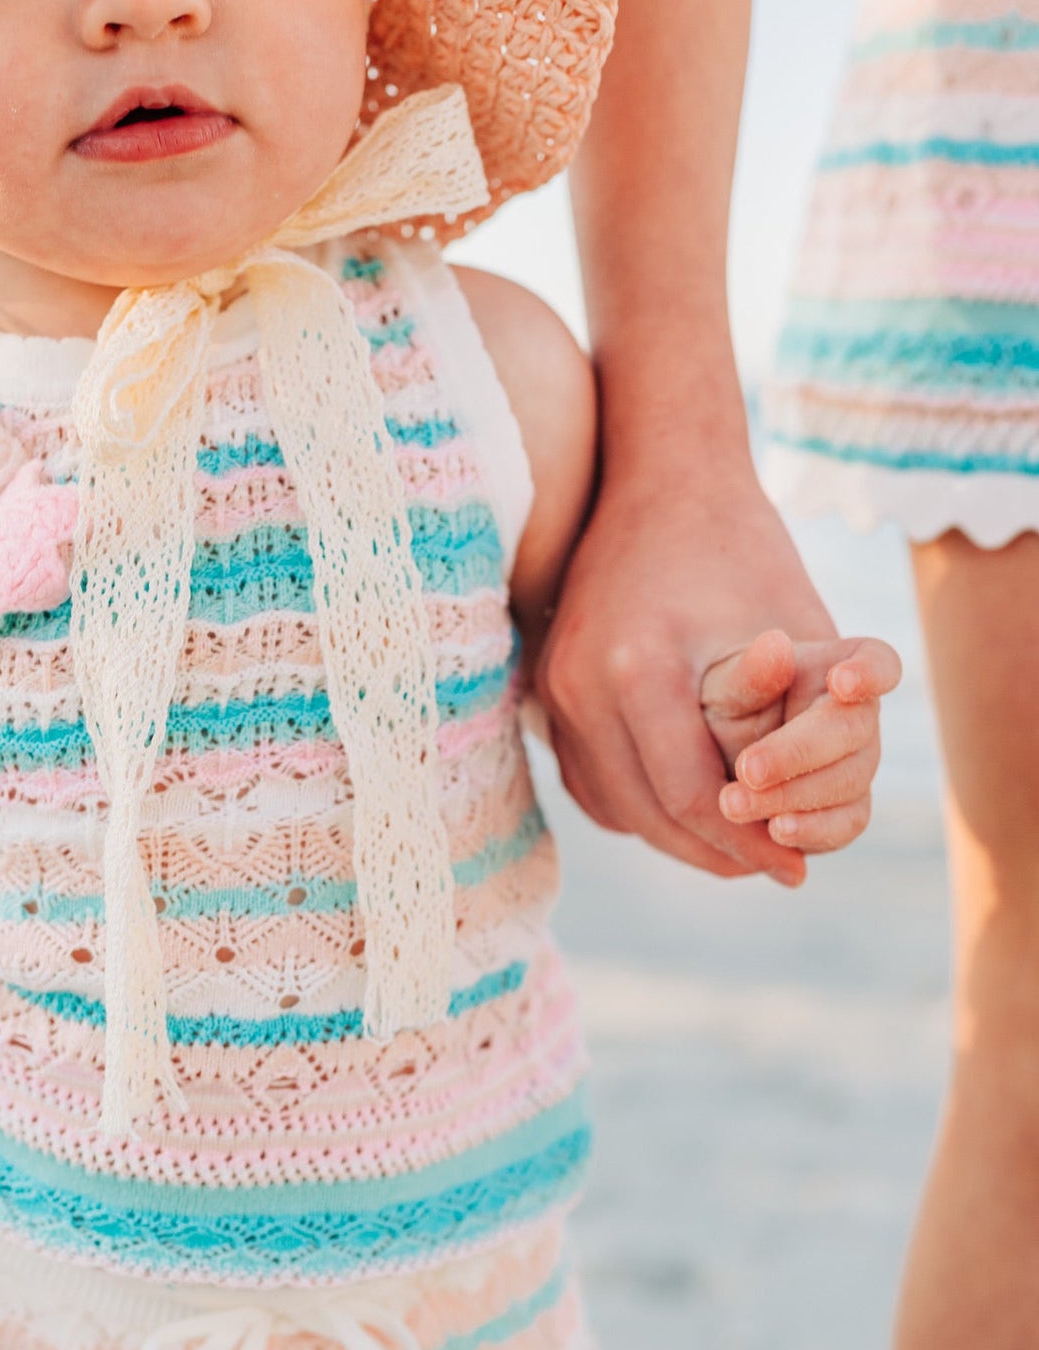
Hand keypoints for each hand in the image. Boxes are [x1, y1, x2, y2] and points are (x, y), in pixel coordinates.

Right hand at [536, 441, 840, 884]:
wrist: (662, 477)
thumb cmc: (745, 550)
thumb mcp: (797, 630)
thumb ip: (804, 730)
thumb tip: (802, 843)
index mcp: (638, 668)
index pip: (687, 798)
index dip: (746, 846)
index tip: (795, 872)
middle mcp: (579, 685)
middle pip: (645, 816)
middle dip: (714, 854)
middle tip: (771, 870)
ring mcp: (553, 692)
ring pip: (613, 809)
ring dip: (674, 839)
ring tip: (735, 848)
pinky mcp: (545, 695)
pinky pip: (590, 784)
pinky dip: (637, 809)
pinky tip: (684, 812)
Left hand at [701, 629, 901, 864]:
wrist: (716, 753)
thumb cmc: (726, 704)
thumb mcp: (724, 683)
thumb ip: (748, 673)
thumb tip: (777, 645)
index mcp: (838, 668)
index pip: (878, 662)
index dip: (870, 673)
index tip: (842, 681)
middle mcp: (858, 718)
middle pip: (853, 733)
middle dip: (797, 754)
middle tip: (746, 770)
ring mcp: (857, 766)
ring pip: (849, 784)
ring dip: (793, 797)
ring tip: (735, 805)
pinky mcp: (844, 811)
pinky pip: (846, 825)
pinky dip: (813, 831)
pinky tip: (776, 831)